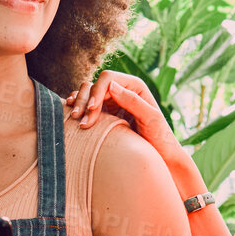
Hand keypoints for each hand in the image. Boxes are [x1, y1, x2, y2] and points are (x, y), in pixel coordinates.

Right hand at [65, 71, 202, 192]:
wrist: (161, 156)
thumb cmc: (160, 138)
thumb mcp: (151, 119)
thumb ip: (133, 101)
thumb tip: (111, 86)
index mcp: (134, 86)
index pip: (107, 79)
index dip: (96, 92)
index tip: (91, 110)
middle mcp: (122, 90)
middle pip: (94, 85)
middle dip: (85, 101)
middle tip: (79, 120)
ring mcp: (112, 101)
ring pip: (87, 94)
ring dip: (79, 105)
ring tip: (75, 120)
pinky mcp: (105, 114)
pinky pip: (87, 105)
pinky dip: (79, 108)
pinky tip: (73, 116)